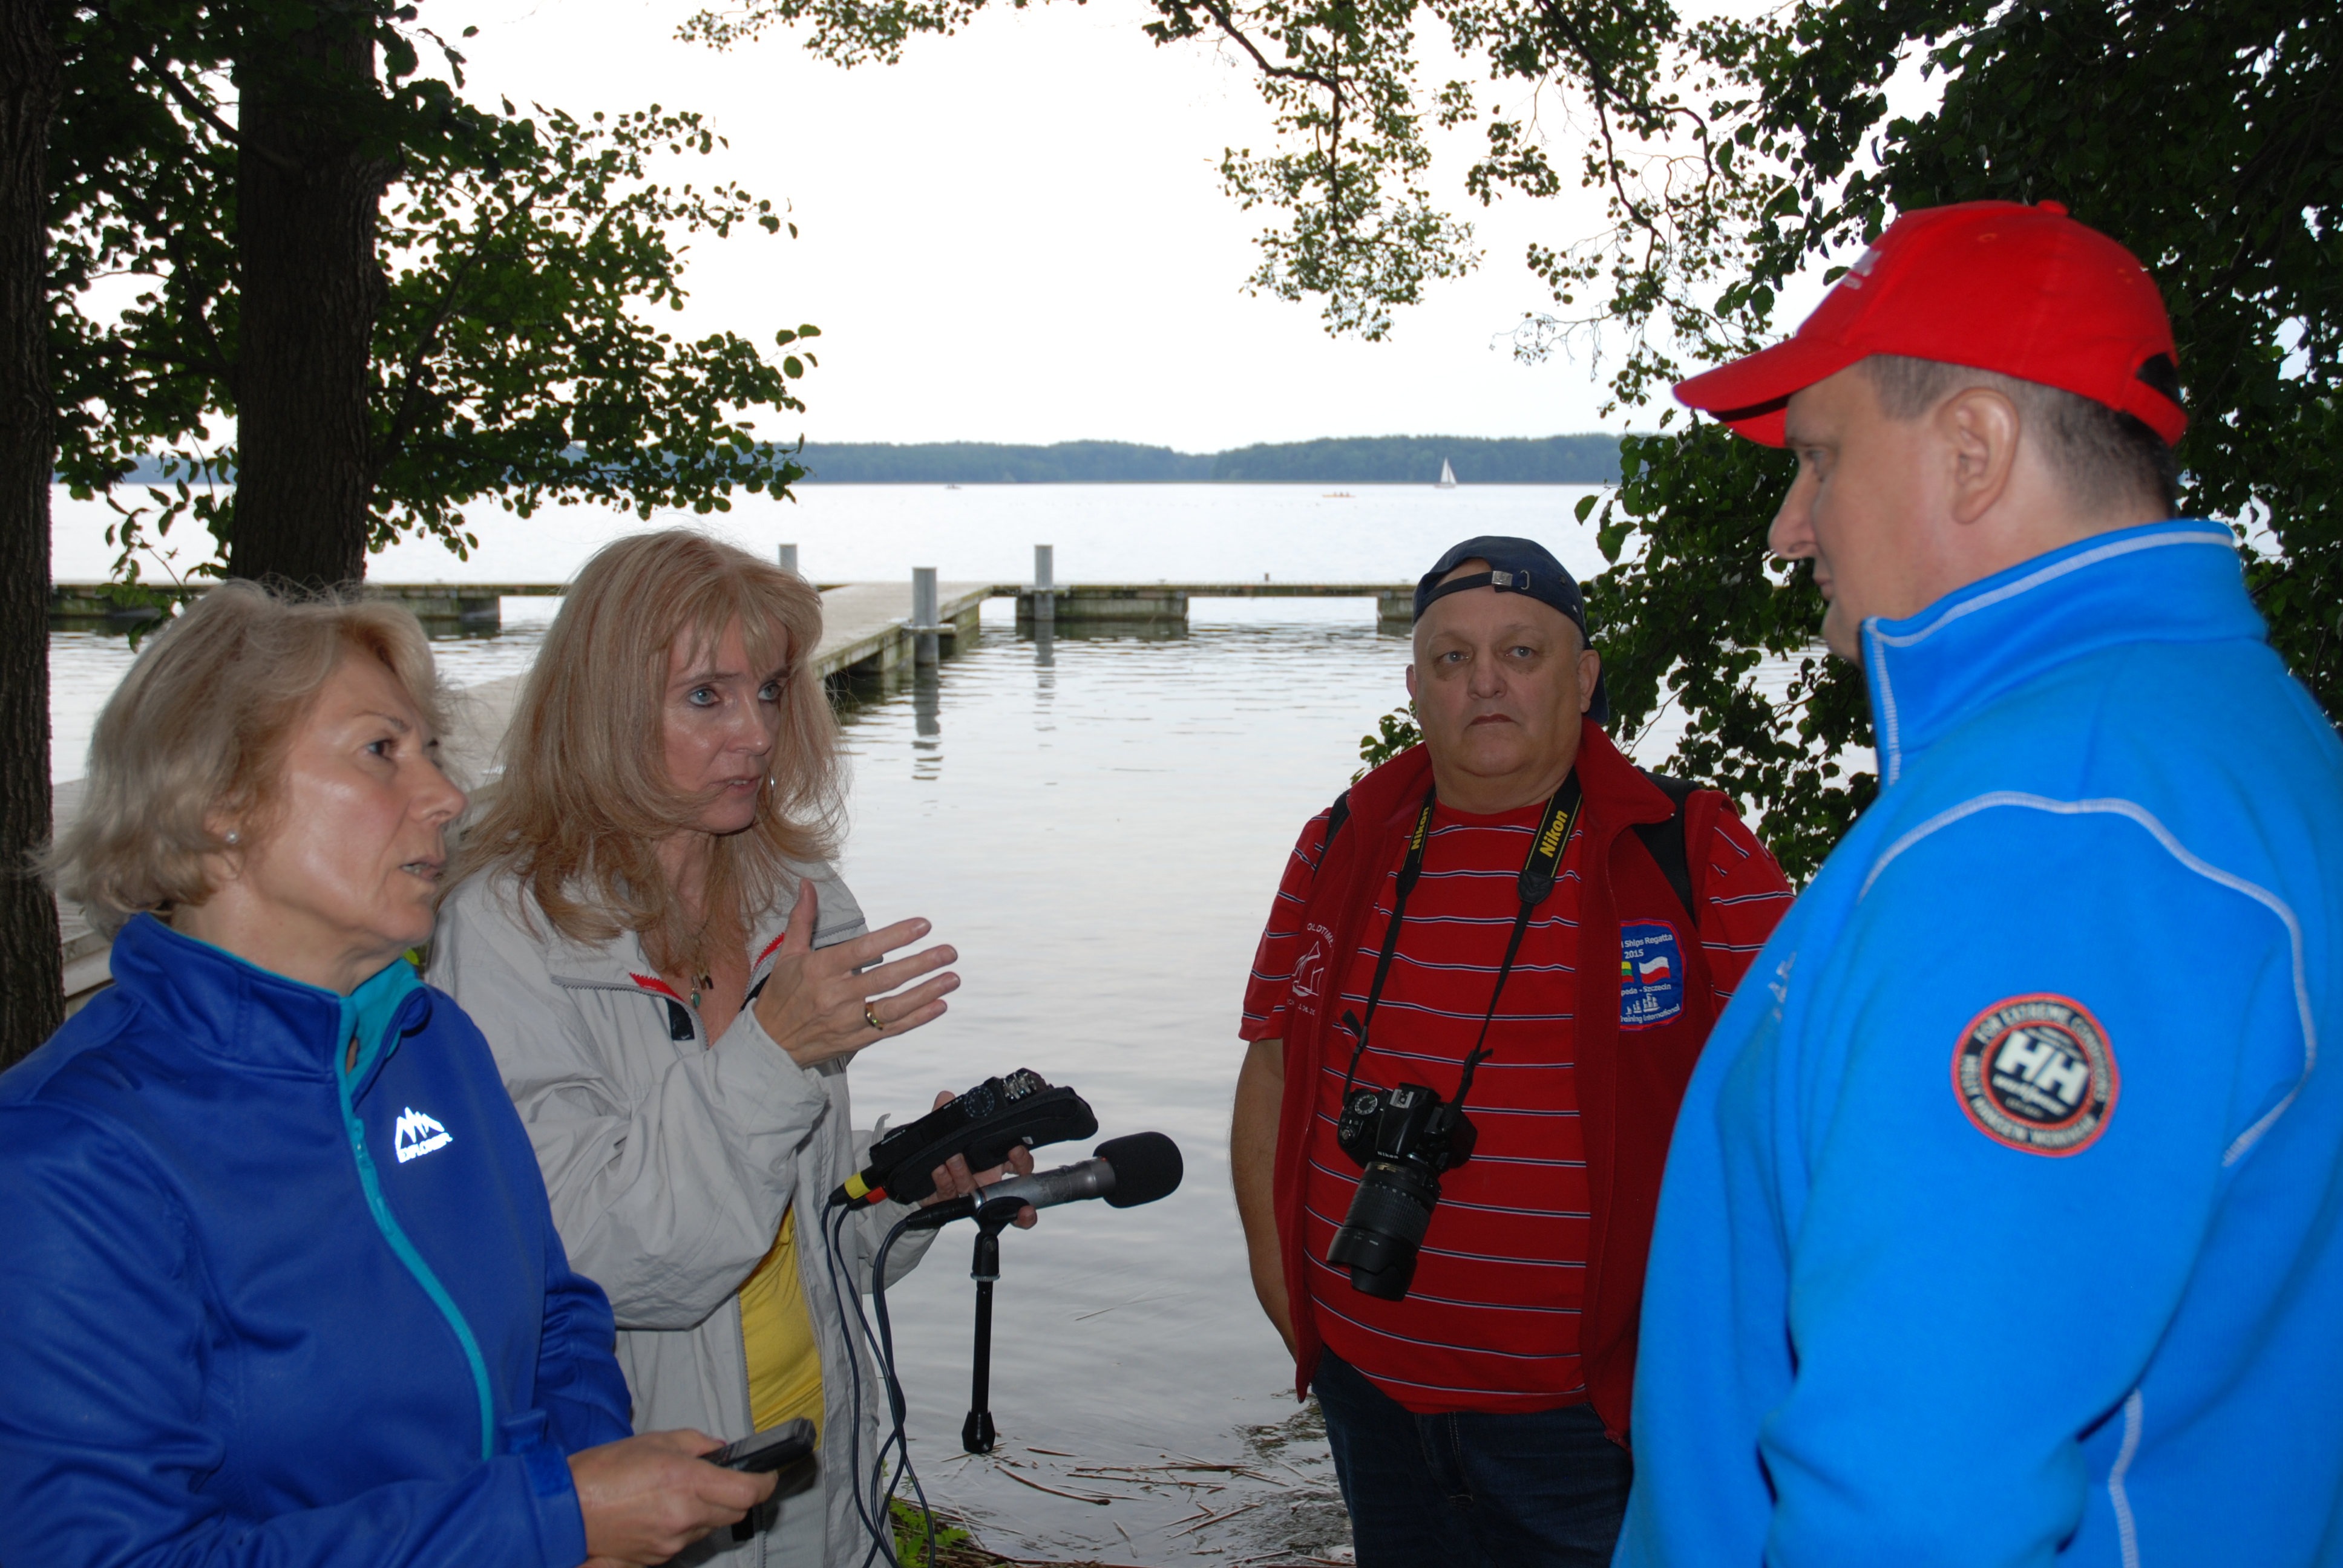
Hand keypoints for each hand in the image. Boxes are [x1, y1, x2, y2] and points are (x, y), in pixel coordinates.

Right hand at [570, 1429, 772, 1566]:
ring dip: (708, 1510)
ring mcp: (672, 1542)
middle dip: (736, 1494)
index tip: (766, 1474)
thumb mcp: (655, 1441)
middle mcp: (684, 1516)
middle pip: (735, 1511)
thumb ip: (696, 1444)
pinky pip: (686, 1540)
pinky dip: (685, 1524)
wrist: (565, 1511)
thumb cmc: (603, 1472)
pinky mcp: (658, 1558)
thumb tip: (719, 1451)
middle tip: (720, 1479)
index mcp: (686, 1482)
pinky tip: (661, 1510)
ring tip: (679, 1492)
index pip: (747, 1491)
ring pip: (710, 1526)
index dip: (765, 1482)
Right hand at [750, 881, 959, 1069]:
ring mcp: (848, 1021)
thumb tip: (807, 884)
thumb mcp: (787, 956)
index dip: (895, 936)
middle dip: (921, 964)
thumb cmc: (780, 996)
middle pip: (885, 978)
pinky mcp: (856, 1040)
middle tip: (950, 952)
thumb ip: (802, 920)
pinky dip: (917, 1018)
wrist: (770, 1046)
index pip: (863, 950)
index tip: (923, 925)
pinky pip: (891, 1028)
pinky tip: (940, 1005)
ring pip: (894, 1006)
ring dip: (926, 992)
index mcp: (820, 970)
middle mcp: (836, 996)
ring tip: (952, 977)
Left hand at [922, 1090, 1037, 1227]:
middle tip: (1004, 1156)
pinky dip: (944, 1181)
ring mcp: (969, 1194)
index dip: (1022, 1161)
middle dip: (1009, 1178)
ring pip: (973, 1189)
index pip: (1018, 1166)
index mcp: (994, 1164)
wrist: (919, 1176)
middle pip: (1008, 1186)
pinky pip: (948, 1195)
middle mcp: (985, 1181)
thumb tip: (945, 1097)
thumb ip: (947, 1114)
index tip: (1017, 1149)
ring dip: (963, 1172)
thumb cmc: (944, 1150)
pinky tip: (939, 1170)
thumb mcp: (949, 1131)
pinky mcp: (948, 1202)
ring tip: (953, 1158)